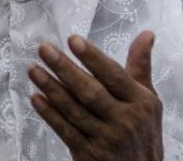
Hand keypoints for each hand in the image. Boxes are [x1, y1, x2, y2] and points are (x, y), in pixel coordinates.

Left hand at [28, 32, 162, 160]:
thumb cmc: (143, 131)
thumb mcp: (149, 100)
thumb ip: (141, 66)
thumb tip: (147, 33)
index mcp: (140, 102)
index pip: (114, 75)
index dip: (93, 58)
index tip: (73, 40)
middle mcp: (124, 120)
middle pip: (90, 91)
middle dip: (65, 69)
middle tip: (44, 48)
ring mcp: (106, 139)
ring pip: (74, 110)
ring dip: (51, 89)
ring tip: (33, 69)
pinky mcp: (89, 154)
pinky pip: (66, 131)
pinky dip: (50, 115)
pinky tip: (36, 98)